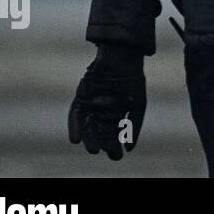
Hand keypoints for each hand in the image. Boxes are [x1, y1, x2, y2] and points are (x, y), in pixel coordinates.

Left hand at [68, 44, 146, 159]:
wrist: (121, 57)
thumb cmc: (132, 79)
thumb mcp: (139, 103)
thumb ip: (135, 124)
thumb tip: (130, 148)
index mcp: (118, 113)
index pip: (115, 134)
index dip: (115, 145)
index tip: (118, 156)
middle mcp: (103, 110)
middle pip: (100, 132)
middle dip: (101, 143)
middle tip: (102, 151)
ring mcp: (91, 104)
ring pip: (88, 126)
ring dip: (89, 138)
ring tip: (91, 149)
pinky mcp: (81, 97)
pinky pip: (76, 115)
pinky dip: (75, 127)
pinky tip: (76, 139)